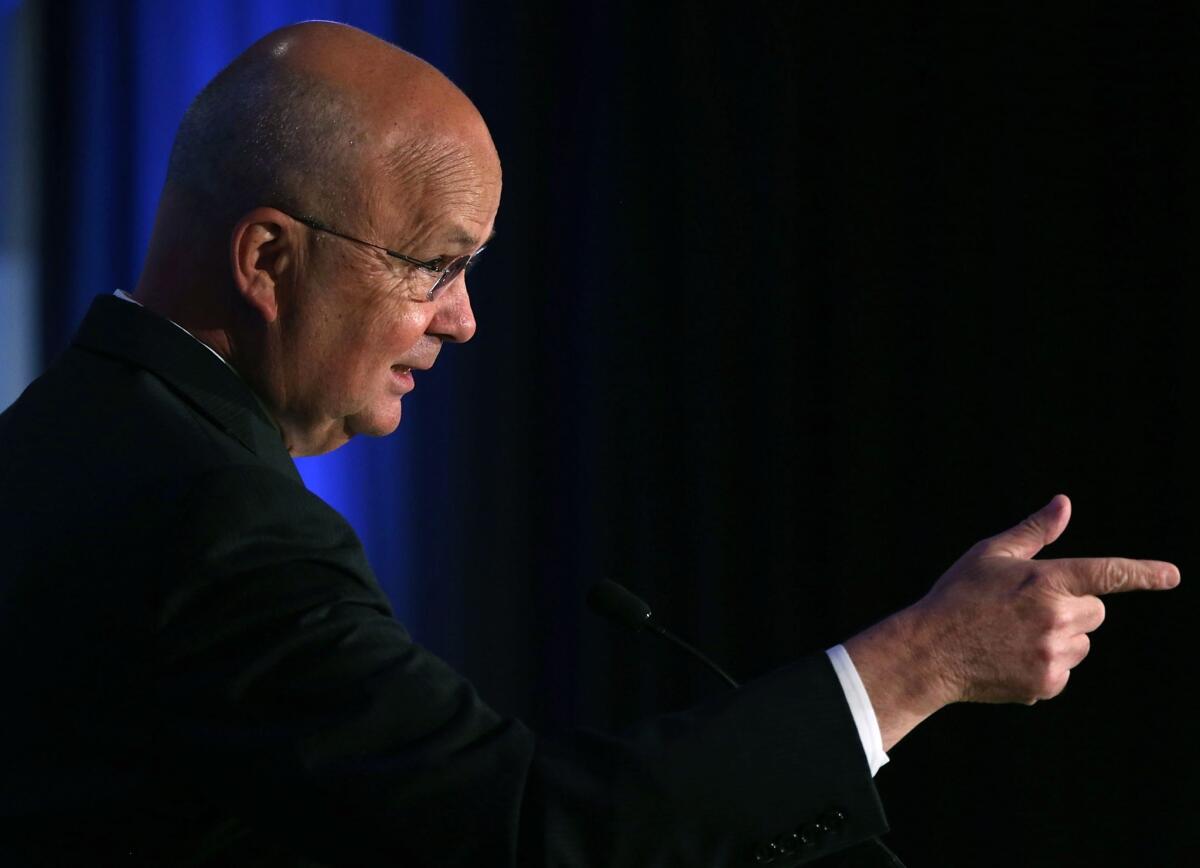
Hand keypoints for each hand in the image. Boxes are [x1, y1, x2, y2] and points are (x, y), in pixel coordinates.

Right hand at [844, 494, 1179, 749]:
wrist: (929, 652)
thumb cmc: (958, 596)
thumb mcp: (990, 555)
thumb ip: (1034, 531)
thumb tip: (1064, 503)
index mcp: (1045, 580)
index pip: (1107, 574)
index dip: (1143, 574)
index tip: (1171, 575)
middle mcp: (1056, 618)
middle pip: (1095, 611)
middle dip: (1073, 607)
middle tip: (1028, 608)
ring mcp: (1053, 654)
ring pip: (1082, 642)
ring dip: (1061, 637)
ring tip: (1014, 635)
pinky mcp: (1047, 683)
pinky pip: (1065, 669)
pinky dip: (1045, 663)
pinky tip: (1011, 657)